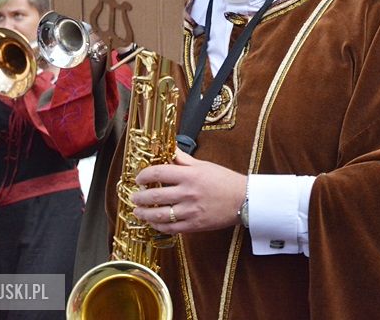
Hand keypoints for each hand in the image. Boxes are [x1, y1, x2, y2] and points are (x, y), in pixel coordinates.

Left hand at [131, 149, 246, 233]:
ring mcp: (190, 211)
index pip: (158, 173)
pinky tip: (154, 223)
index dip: (144, 175)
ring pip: (159, 215)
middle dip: (139, 197)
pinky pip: (171, 228)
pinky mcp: (194, 225)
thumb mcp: (204, 165)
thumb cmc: (225, 181)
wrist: (245, 200)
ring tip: (138, 211)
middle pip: (155, 196)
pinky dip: (159, 226)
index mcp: (190, 175)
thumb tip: (169, 150)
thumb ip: (184, 159)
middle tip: (134, 197)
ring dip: (144, 214)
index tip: (139, 178)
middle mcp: (188, 193)